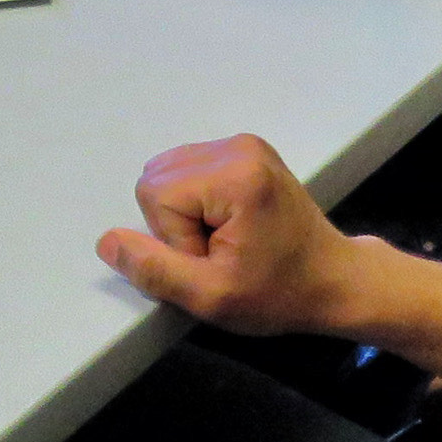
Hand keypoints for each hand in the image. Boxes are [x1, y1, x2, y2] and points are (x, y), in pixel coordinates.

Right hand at [95, 135, 372, 337]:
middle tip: (220, 252)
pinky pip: (189, 172)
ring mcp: (244, 145)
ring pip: (168, 174)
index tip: (216, 261)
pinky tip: (229, 225)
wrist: (333, 280)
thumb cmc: (280, 293)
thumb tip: (107, 242)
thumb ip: (154, 269)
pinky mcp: (246, 152)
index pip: (154, 196)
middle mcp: (239, 147)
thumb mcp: (211, 296)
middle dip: (176, 223)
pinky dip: (197, 202)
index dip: (174, 240)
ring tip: (226, 240)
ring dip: (184, 214)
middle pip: (157, 178)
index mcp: (235, 175)